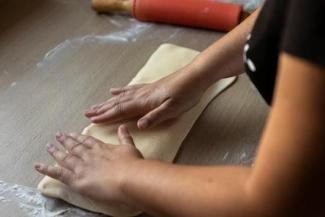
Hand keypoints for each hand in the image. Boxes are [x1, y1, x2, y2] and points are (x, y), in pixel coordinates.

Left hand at [35, 125, 142, 203]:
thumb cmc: (132, 164)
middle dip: (65, 141)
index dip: (79, 137)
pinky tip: (38, 166)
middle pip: (74, 147)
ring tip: (49, 146)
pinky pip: (58, 173)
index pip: (87, 141)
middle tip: (58, 135)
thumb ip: (124, 137)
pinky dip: (47, 169)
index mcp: (101, 148)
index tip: (73, 134)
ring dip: (56, 151)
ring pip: (65, 157)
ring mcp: (81, 166)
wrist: (128, 177)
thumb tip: (123, 126)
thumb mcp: (130, 147)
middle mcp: (88, 155)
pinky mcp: (76, 179)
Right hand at [85, 68, 205, 128]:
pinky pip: (130, 89)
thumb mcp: (173, 109)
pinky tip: (114, 90)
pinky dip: (120, 91)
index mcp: (145, 102)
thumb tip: (137, 127)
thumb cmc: (186, 94)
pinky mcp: (150, 87)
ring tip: (96, 104)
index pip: (122, 110)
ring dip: (107, 102)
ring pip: (121, 97)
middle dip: (102, 109)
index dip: (107, 116)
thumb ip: (155, 117)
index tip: (93, 120)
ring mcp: (145, 90)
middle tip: (87, 112)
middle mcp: (141, 95)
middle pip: (117, 103)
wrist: (195, 76)